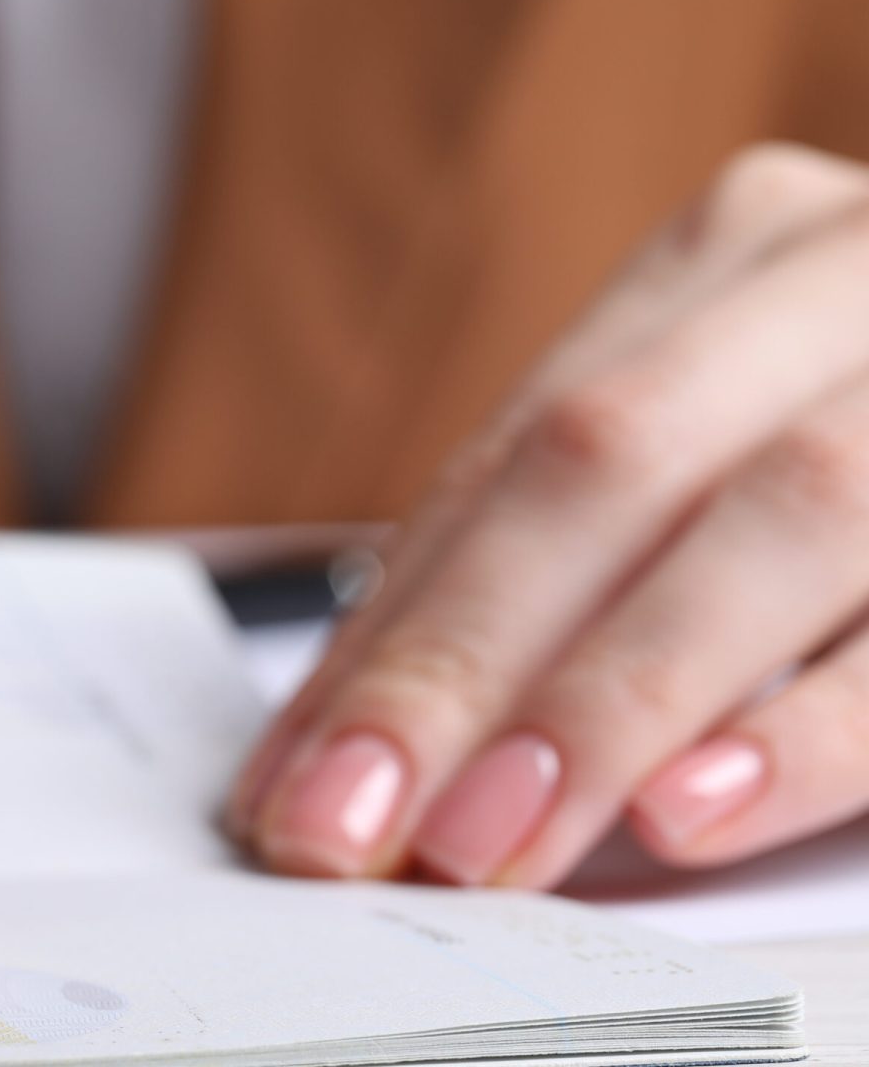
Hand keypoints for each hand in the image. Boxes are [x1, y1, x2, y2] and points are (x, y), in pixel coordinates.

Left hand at [231, 143, 868, 887]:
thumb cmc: (865, 445)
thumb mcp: (719, 454)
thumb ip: (582, 559)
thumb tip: (373, 734)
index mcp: (732, 265)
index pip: (514, 458)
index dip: (396, 626)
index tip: (293, 779)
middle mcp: (845, 277)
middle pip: (608, 466)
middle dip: (460, 663)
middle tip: (348, 828)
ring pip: (777, 517)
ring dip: (611, 699)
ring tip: (490, 839)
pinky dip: (815, 724)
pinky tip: (694, 807)